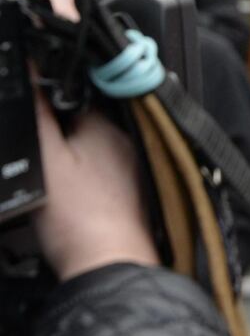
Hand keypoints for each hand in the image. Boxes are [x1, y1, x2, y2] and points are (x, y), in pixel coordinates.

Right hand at [32, 91, 158, 280]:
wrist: (107, 264)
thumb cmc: (77, 216)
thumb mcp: (44, 159)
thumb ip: (37, 116)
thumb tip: (31, 71)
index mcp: (105, 126)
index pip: (73, 98)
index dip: (47, 109)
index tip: (36, 129)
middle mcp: (125, 142)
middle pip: (84, 125)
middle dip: (62, 139)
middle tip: (46, 167)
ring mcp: (132, 167)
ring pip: (95, 151)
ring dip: (75, 161)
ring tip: (60, 189)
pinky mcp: (132, 192)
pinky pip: (104, 175)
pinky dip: (87, 182)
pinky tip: (76, 202)